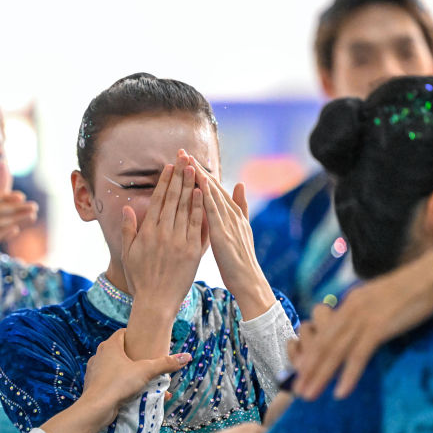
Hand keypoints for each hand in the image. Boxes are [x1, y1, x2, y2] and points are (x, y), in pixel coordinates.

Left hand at [80, 329, 190, 425]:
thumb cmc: (118, 384)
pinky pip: (110, 381)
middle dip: (134, 358)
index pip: (122, 333)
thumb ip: (165, 364)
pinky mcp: (94, 385)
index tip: (145, 343)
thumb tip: (187, 357)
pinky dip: (120, 385)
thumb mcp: (145, 371)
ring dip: (128, 373)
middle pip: (120, 351)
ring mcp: (95, 371)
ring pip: (115, 368)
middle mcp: (99, 355)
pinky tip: (131, 394)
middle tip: (147, 363)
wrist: (96, 408)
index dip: (134, 336)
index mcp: (109, 346)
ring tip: (142, 381)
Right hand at [120, 156, 205, 314]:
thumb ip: (128, 229)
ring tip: (196, 169)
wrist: (156, 302)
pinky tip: (204, 194)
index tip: (169, 167)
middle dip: (180, 177)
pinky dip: (200, 208)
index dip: (164, 182)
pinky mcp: (192, 251)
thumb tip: (128, 207)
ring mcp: (179, 242)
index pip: (158, 200)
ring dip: (191, 187)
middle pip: (173, 199)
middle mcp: (163, 233)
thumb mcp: (128, 253)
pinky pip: (198, 226)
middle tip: (185, 159)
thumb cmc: (140, 279)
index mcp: (148, 232)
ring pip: (187, 208)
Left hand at [191, 154, 273, 320]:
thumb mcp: (241, 231)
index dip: (201, 173)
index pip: (214, 189)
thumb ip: (240, 208)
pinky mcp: (223, 233)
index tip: (188, 159)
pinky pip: (211, 211)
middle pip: (212, 187)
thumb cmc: (241, 261)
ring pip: (211, 194)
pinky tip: (194, 184)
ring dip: (198, 176)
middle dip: (196, 168)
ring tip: (185, 161)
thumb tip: (240, 184)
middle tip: (183, 152)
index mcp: (233, 214)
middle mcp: (232, 214)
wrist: (249, 281)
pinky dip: (204, 196)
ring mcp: (228, 222)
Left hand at [290, 257, 432, 400]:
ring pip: (335, 351)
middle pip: (323, 344)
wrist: (432, 277)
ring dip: (320, 376)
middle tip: (297, 391)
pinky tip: (340, 392)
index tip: (301, 373)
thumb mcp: (379, 298)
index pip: (323, 333)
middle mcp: (350, 309)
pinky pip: (359, 355)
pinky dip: (348, 375)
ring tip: (308, 395)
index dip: (310, 354)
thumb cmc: (412, 290)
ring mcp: (363, 318)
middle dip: (308, 370)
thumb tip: (360, 325)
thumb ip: (366, 311)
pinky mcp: (379, 326)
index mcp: (349, 303)